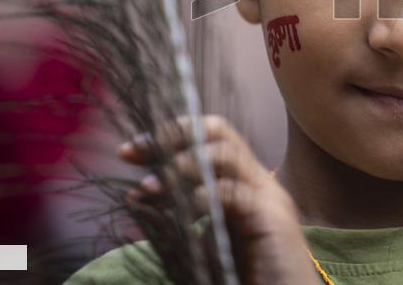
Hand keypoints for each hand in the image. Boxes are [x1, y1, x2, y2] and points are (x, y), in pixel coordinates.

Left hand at [120, 114, 318, 284]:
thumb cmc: (243, 281)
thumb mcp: (197, 248)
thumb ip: (172, 220)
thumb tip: (136, 196)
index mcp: (241, 185)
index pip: (206, 139)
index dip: (167, 137)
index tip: (129, 151)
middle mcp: (256, 182)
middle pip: (216, 132)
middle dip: (170, 137)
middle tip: (133, 153)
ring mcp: (267, 197)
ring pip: (226, 152)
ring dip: (181, 164)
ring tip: (152, 186)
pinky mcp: (272, 219)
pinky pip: (235, 191)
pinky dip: (204, 194)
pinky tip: (186, 208)